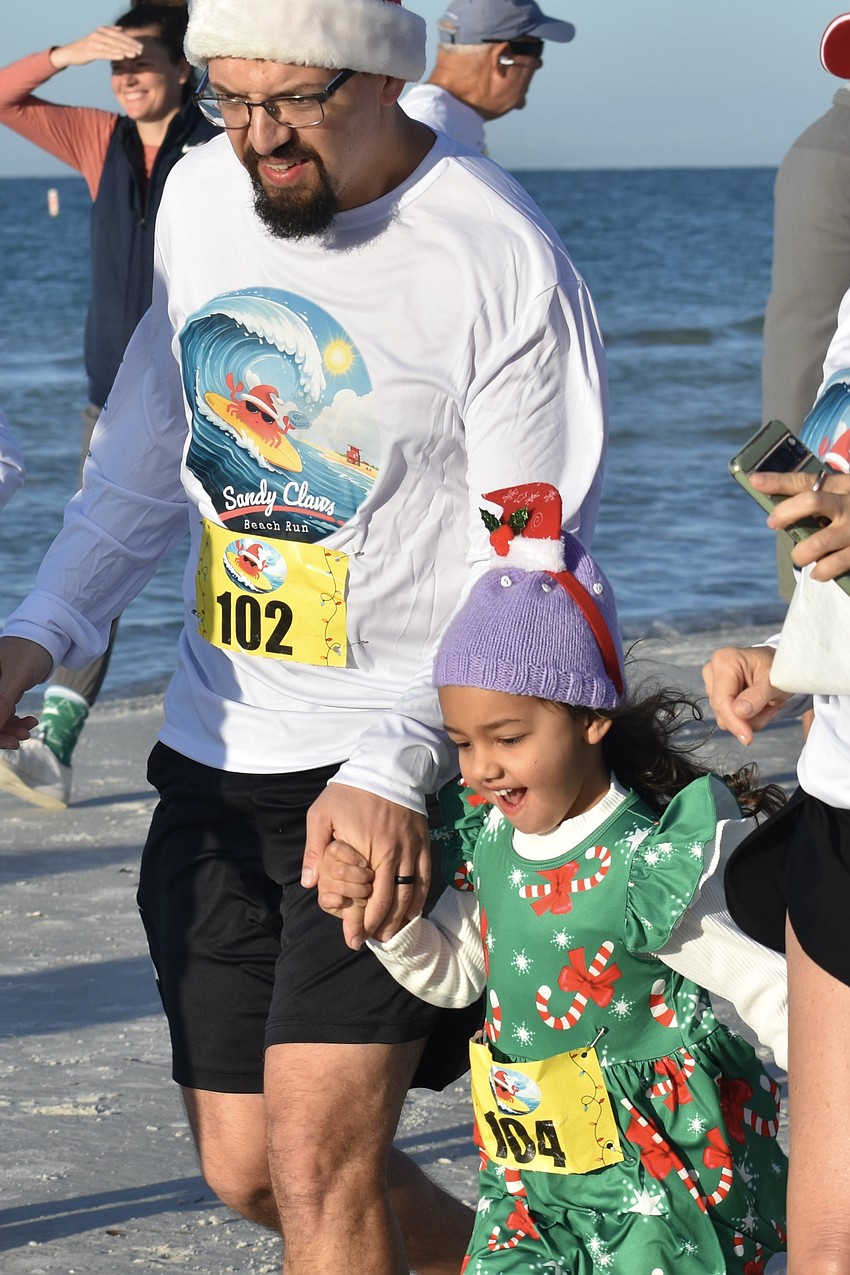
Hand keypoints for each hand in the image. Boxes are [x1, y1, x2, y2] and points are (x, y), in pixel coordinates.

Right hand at [0, 636, 52, 748]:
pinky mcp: (3, 691)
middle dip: (3, 731)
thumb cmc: (31, 649)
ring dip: (11, 727)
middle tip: (24, 738)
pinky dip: (16, 720)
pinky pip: (5, 712)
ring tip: (30, 729)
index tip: (10, 742)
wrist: (48, 635)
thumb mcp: (16, 675)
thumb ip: (2, 700)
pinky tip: (31, 721)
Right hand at [49, 27, 144, 71]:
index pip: (120, 35)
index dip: (131, 41)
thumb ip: (110, 33)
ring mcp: (94, 42)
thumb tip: (121, 29)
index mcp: (102, 30)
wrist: (71, 53)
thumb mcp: (99, 38)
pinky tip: (122, 57)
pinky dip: (113, 54)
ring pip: (112, 46)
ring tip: (134, 55)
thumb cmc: (88, 46)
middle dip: (130, 45)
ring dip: (124, 50)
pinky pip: (104, 53)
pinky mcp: (90, 51)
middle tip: (140, 51)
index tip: (141, 47)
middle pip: (117, 40)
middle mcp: (98, 34)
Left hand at [302, 783, 429, 948]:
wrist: (386, 766)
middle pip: (390, 900)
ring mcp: (413, 849)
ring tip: (388, 934)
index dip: (361, 921)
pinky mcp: (424, 843)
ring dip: (400, 917)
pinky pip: (424, 878)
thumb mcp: (322, 814)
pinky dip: (419, 898)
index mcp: (370, 850)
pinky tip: (412, 913)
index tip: (353, 939)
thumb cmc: (350, 791)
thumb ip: (314, 849)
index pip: (368, 896)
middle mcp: (395, 854)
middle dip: (379, 925)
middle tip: (368, 941)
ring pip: (410, 893)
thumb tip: (309, 882)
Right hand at [702, 645, 788, 745]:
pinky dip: (747, 719)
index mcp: (724, 661)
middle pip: (722, 710)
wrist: (778, 666)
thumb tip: (738, 712)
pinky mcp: (717, 695)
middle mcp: (712, 671)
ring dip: (750, 719)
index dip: (734, 721)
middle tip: (772, 707)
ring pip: (725, 717)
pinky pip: (728, 718)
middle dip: (747, 719)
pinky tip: (759, 706)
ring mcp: (713, 684)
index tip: (747, 738)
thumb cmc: (777, 668)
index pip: (722, 700)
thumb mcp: (774, 680)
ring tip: (768, 703)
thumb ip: (757, 696)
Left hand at [753, 469, 849, 580]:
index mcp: (843, 486)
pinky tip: (819, 571)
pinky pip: (833, 565)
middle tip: (773, 522)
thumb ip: (817, 500)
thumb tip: (775, 506)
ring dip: (801, 552)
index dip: (778, 480)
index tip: (754, 480)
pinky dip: (821, 571)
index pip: (806, 480)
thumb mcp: (843, 497)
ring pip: (817, 542)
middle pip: (812, 501)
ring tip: (801, 555)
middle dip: (785, 512)